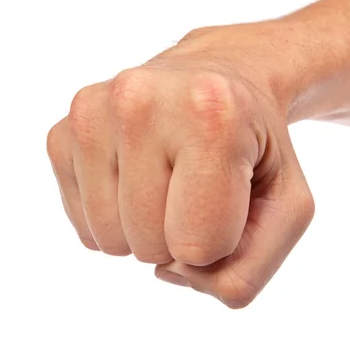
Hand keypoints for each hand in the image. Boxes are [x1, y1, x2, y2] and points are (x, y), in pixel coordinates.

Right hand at [47, 29, 314, 307]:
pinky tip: (135, 174)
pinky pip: (83, 225)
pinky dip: (114, 219)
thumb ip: (249, 269)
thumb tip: (167, 271)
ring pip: (110, 241)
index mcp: (210, 113)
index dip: (221, 239)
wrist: (214, 80)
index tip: (229, 192)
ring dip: (144, 230)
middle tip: (195, 184)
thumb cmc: (252, 146)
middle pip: (149, 245)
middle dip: (180, 235)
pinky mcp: (61, 134)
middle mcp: (139, 101)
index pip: (199, 245)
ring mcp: (91, 115)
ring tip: (165, 178)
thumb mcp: (288, 207)